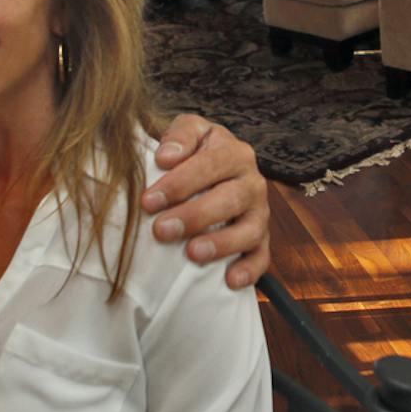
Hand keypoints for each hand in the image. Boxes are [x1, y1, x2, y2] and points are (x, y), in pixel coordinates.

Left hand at [142, 114, 271, 288]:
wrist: (215, 166)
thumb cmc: (195, 151)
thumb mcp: (189, 130)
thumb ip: (180, 134)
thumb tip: (166, 157)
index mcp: (234, 153)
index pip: (209, 165)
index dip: (179, 183)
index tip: (148, 201)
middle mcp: (252, 182)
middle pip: (230, 199)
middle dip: (195, 216)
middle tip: (161, 230)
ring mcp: (259, 213)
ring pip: (249, 230)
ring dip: (222, 244)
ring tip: (193, 254)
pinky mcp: (260, 239)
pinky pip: (262, 256)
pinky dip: (249, 269)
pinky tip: (230, 281)